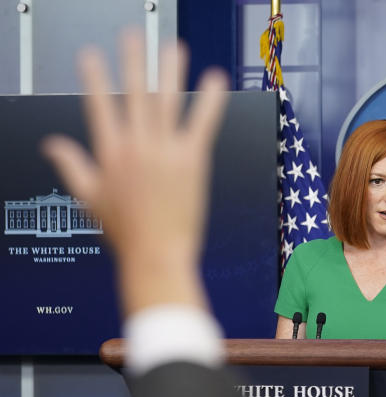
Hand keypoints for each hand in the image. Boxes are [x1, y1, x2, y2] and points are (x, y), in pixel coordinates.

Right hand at [41, 33, 228, 314]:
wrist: (156, 255)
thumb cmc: (126, 233)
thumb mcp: (89, 198)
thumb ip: (72, 166)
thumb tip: (52, 145)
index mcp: (109, 153)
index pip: (99, 105)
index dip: (95, 78)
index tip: (92, 55)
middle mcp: (136, 146)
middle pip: (134, 94)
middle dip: (133, 61)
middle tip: (133, 35)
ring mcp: (166, 151)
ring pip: (167, 101)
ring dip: (170, 71)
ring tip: (174, 47)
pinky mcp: (193, 160)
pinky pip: (203, 122)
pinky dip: (210, 100)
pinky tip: (216, 79)